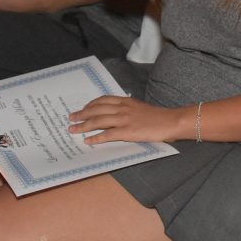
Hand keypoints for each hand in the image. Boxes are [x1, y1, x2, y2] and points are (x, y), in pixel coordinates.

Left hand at [68, 95, 184, 143]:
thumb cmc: (157, 116)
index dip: (90, 105)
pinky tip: (88, 140)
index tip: (82, 108)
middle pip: (96, 110)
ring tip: (73, 130)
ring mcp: (124, 120)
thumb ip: (127, 108)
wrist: (170, 121)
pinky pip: (107, 134)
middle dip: (81, 114)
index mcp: (125, 101)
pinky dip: (96, 137)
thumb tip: (116, 112)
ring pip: (98, 121)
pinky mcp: (127, 132)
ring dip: (83, 126)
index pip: (103, 100)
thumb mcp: (140, 107)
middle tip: (71, 118)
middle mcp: (122, 108)